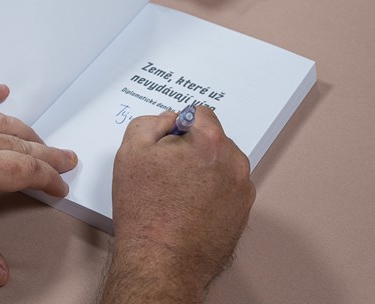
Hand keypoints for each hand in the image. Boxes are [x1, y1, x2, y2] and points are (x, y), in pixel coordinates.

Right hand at [104, 107, 253, 302]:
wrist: (161, 261)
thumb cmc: (145, 209)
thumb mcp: (131, 152)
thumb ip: (150, 123)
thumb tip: (169, 120)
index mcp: (210, 143)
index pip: (200, 113)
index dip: (178, 125)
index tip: (166, 143)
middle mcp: (234, 164)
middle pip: (213, 140)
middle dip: (192, 148)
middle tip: (166, 172)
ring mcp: (243, 191)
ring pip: (221, 165)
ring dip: (203, 170)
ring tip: (176, 194)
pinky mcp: (243, 214)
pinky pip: (227, 190)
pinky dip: (211, 193)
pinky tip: (189, 209)